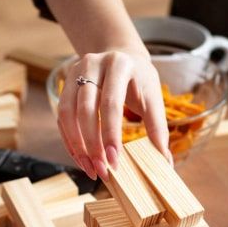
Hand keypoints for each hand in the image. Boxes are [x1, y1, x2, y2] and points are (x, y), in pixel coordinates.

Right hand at [57, 49, 169, 179]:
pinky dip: (70, 140)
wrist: (122, 56)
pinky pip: (62, 117)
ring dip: (77, 145)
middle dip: (92, 144)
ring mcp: (75, 73)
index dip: (111, 134)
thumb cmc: (140, 80)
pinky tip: (81, 157)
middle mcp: (93, 64)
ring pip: (68, 113)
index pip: (111, 103)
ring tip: (90, 168)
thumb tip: (165, 161)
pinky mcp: (65, 85)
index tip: (114, 160)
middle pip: (85, 109)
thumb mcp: (153, 97)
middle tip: (102, 170)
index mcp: (119, 65)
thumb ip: (158, 128)